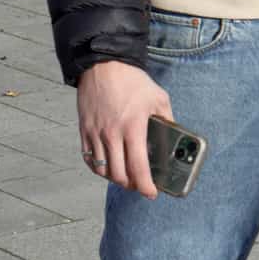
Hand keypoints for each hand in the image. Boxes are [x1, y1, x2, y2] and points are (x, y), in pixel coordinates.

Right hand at [76, 62, 170, 197]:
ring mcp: (95, 134)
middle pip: (119, 174)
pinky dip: (98, 169)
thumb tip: (174, 135)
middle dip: (132, 185)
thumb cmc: (133, 82)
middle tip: (140, 185)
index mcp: (133, 127)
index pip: (138, 166)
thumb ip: (167, 118)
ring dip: (115, 178)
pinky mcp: (84, 131)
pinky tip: (108, 168)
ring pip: (103, 170)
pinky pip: (89, 159)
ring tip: (126, 177)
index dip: (145, 185)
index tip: (151, 193)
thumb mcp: (158, 97)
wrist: (103, 66)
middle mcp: (112, 134)